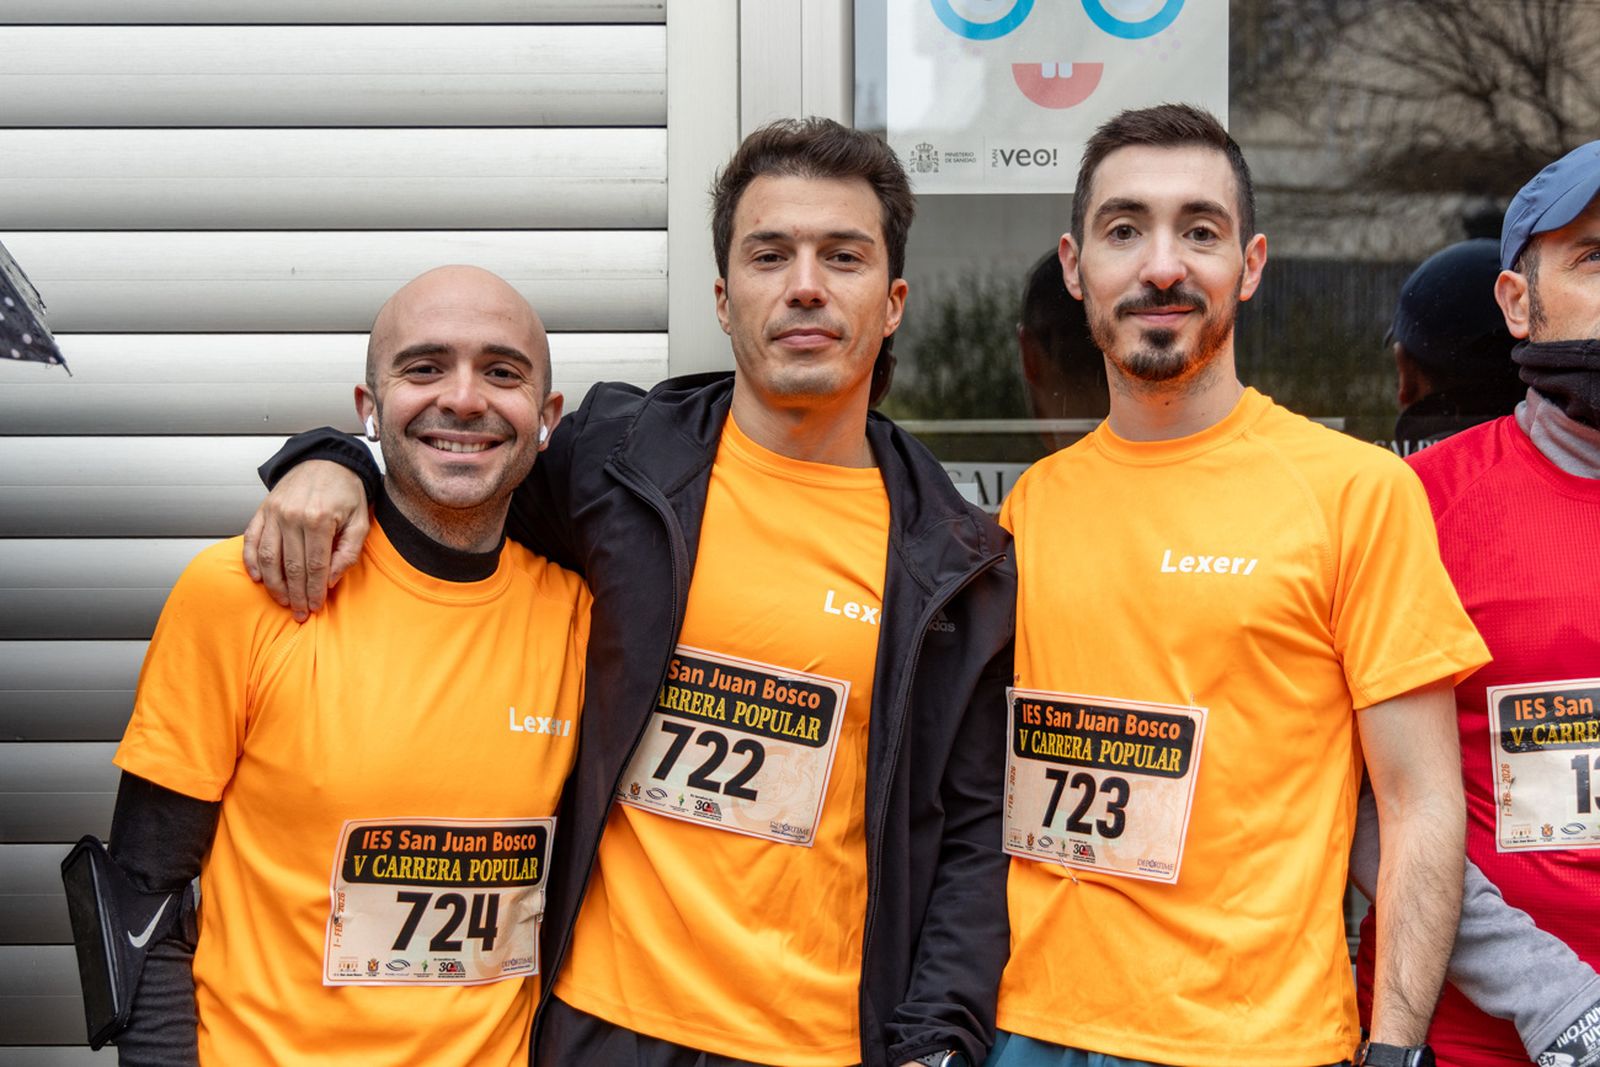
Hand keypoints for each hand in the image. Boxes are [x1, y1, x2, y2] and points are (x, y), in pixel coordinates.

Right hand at [242, 460, 368, 619]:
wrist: (326, 460)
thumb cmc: (345, 491)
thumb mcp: (360, 520)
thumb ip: (349, 552)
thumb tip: (330, 580)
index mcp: (319, 519)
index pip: (315, 566)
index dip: (313, 591)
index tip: (314, 607)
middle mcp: (293, 516)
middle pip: (291, 566)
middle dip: (295, 595)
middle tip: (299, 613)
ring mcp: (274, 513)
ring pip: (268, 558)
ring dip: (274, 584)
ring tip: (282, 601)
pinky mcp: (263, 510)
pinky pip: (251, 540)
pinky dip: (251, 561)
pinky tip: (258, 578)